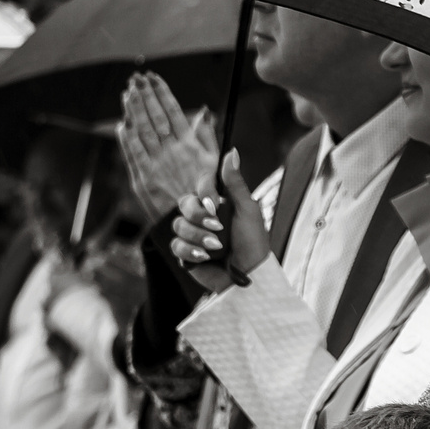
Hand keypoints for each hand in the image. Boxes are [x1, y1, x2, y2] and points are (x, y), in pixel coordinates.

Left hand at [120, 72, 219, 222]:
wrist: (196, 226)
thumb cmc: (208, 196)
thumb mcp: (215, 164)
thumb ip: (208, 137)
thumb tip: (204, 113)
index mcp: (191, 147)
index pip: (173, 112)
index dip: (162, 93)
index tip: (154, 78)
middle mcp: (172, 153)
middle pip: (155, 117)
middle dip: (144, 95)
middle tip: (136, 78)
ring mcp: (156, 165)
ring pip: (141, 130)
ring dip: (132, 110)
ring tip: (127, 92)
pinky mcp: (143, 179)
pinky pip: (132, 152)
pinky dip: (126, 136)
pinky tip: (123, 123)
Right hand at [169, 152, 271, 291]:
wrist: (250, 276)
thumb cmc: (254, 243)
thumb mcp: (248, 210)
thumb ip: (235, 182)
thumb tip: (232, 151)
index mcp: (218, 203)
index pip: (200, 185)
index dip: (204, 193)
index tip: (216, 204)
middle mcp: (203, 216)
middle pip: (184, 203)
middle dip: (199, 216)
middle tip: (218, 228)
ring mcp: (193, 234)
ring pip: (178, 225)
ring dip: (199, 236)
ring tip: (218, 248)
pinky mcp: (186, 253)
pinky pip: (175, 244)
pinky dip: (190, 251)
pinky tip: (205, 257)